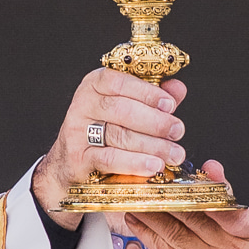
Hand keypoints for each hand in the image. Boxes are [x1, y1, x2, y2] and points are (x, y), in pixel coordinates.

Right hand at [32, 69, 187, 228]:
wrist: (70, 162)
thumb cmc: (105, 129)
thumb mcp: (128, 108)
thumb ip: (152, 97)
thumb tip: (178, 89)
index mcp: (95, 85)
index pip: (119, 82)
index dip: (146, 92)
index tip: (170, 105)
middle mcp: (83, 104)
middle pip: (121, 110)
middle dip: (154, 122)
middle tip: (177, 131)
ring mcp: (77, 131)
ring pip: (118, 135)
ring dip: (151, 145)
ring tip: (174, 153)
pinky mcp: (78, 158)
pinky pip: (109, 159)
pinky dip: (135, 163)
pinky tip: (154, 166)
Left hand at [128, 164, 248, 248]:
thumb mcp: (238, 229)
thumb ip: (224, 198)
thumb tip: (211, 167)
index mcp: (248, 234)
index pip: (234, 211)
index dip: (219, 191)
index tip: (204, 174)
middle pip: (196, 216)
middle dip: (170, 195)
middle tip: (152, 178)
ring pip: (174, 231)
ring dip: (151, 212)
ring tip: (137, 196)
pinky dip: (146, 231)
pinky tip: (135, 218)